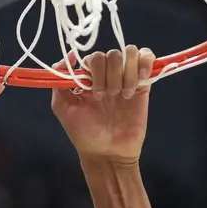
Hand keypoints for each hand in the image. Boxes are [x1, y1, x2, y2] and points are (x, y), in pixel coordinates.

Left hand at [51, 47, 154, 162]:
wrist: (108, 154)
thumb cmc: (85, 135)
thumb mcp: (62, 108)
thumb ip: (60, 82)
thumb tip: (69, 55)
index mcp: (90, 78)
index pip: (94, 57)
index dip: (95, 71)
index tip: (94, 94)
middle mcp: (108, 75)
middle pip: (112, 54)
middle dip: (110, 75)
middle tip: (108, 97)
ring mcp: (126, 78)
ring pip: (130, 53)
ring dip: (126, 73)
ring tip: (124, 96)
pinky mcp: (143, 85)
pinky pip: (146, 57)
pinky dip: (144, 62)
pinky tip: (139, 79)